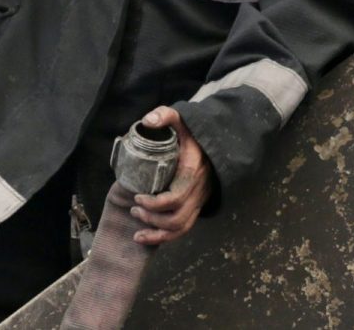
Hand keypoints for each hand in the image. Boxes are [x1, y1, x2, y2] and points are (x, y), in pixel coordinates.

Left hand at [129, 108, 213, 246]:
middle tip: (134, 209)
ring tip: (137, 231)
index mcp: (192, 172)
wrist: (219, 142)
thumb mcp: (182, 119)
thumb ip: (165, 116)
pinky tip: (149, 237)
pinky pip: (185, 228)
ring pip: (182, 228)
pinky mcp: (198, 206)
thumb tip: (147, 121)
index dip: (154, 203)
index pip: (175, 197)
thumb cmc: (195, 133)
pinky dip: (167, 237)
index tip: (137, 196)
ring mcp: (200, 200)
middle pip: (177, 218)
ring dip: (158, 233)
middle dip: (152, 218)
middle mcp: (199, 191)